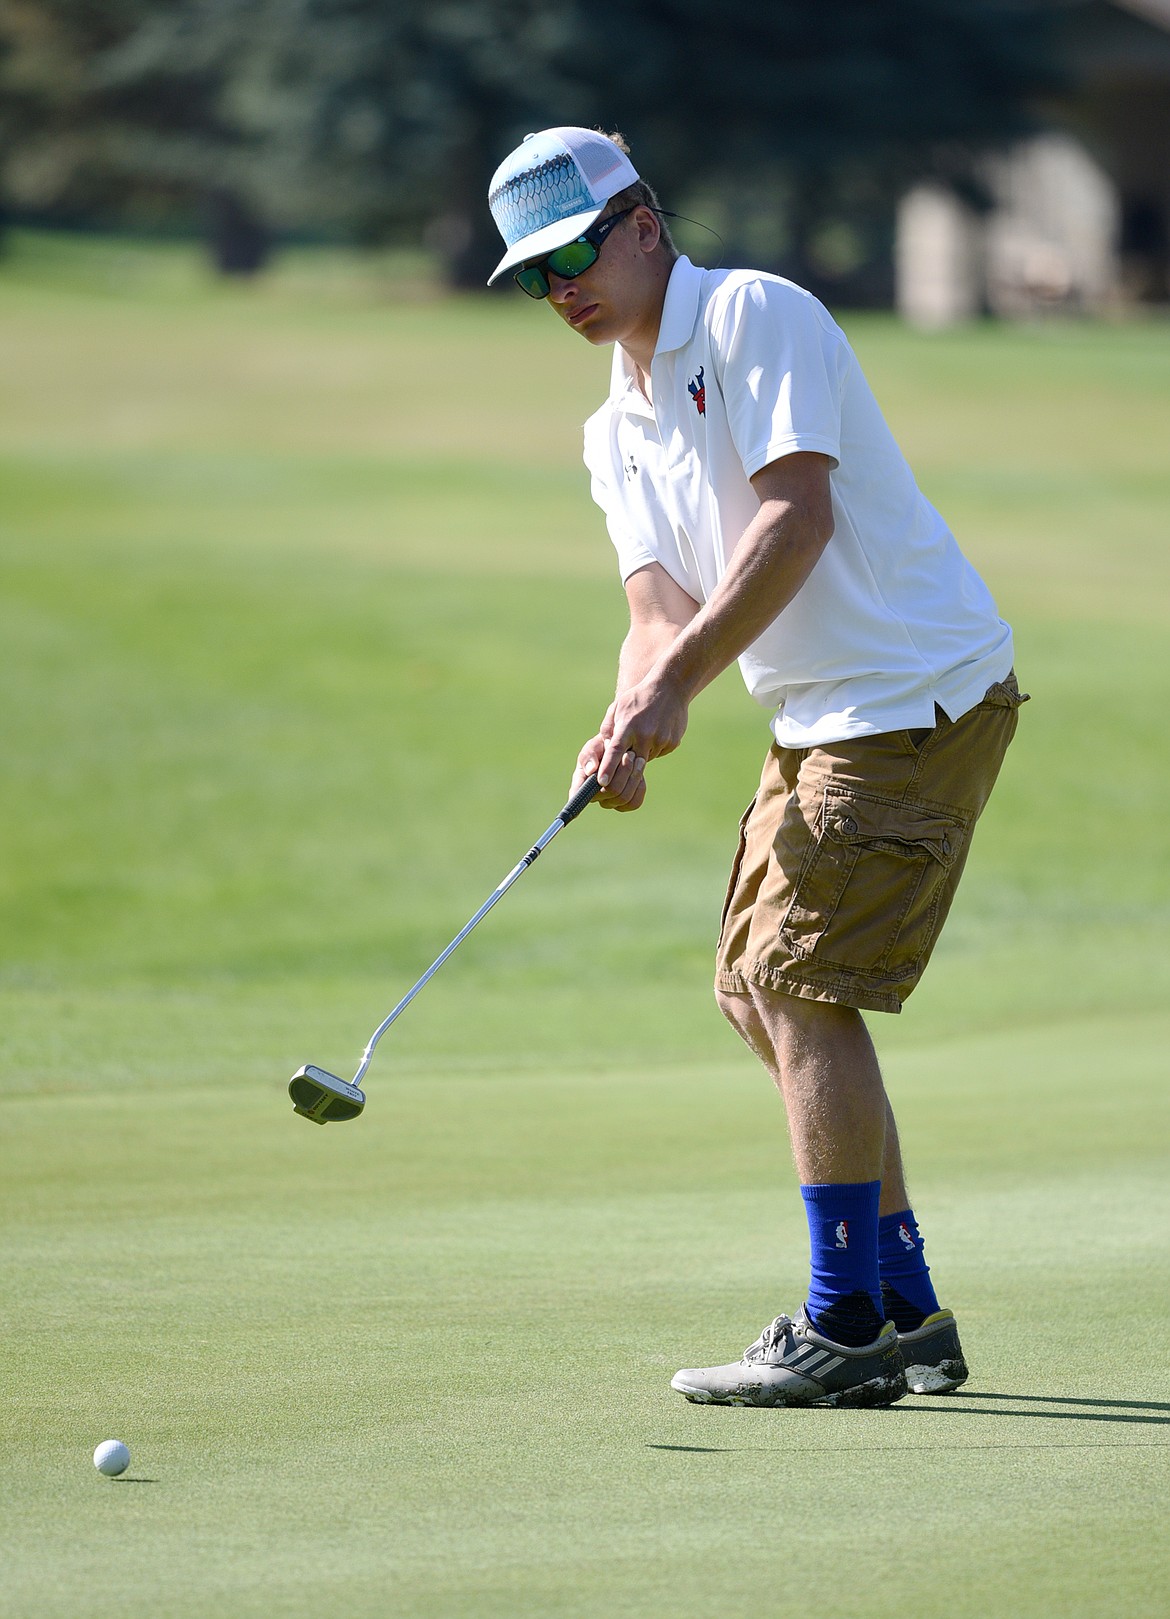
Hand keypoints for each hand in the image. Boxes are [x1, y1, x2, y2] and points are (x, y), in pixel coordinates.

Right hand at [572, 730, 646, 811]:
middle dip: (623, 770)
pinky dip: (639, 787)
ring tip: (637, 758)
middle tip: (630, 753)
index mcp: (582, 779)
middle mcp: (593, 794)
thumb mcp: (597, 744)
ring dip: (633, 776)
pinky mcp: (624, 805)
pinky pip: (634, 803)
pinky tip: (640, 775)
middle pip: (610, 790)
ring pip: (623, 797)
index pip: (577, 792)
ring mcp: (608, 802)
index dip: (578, 796)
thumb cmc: (605, 745)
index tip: (591, 789)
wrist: (625, 749)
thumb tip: (590, 770)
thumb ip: (591, 754)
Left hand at [597, 671, 689, 790]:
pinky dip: (654, 747)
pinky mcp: (673, 743)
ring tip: (643, 732)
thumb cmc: (639, 697)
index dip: (608, 768)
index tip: (601, 783)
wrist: (670, 688)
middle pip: (631, 763)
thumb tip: (604, 749)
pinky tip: (656, 731)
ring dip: (640, 753)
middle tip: (623, 757)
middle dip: (625, 766)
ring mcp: (661, 740)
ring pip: (645, 759)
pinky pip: (658, 753)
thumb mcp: (618, 707)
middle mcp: (645, 736)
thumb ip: (608, 728)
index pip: (615, 752)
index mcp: (628, 726)